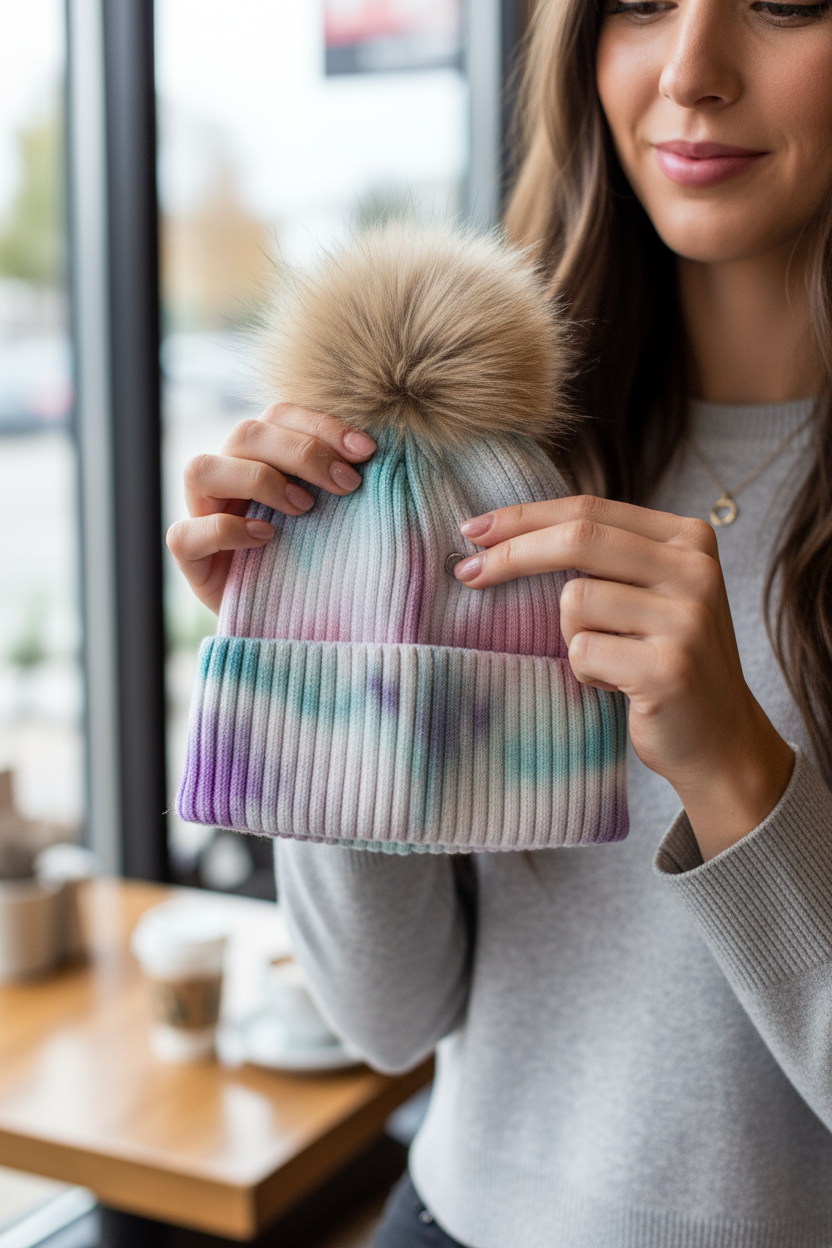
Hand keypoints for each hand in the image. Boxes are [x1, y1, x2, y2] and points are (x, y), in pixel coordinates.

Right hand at [166, 403, 374, 613]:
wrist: (292, 619)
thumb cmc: (319, 560)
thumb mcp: (338, 517)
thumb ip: (346, 484)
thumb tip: (380, 455)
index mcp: (260, 455)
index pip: (279, 415)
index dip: (321, 425)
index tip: (367, 451)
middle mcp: (226, 475)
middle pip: (245, 434)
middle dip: (302, 453)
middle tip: (347, 484)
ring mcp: (201, 513)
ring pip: (201, 469)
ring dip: (259, 479)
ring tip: (305, 508)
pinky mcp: (189, 556)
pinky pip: (186, 533)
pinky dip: (227, 529)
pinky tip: (266, 537)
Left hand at [454, 495, 793, 859]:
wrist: (720, 741)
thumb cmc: (663, 661)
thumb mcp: (648, 593)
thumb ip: (603, 555)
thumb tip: (498, 531)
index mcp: (689, 539)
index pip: (590, 509)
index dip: (524, 516)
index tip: (472, 528)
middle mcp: (695, 570)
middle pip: (578, 539)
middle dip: (511, 554)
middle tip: (466, 572)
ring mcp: (687, 619)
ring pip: (574, 601)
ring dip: (571, 638)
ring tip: (610, 661)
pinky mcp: (668, 668)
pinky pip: (582, 652)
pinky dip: (586, 674)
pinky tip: (621, 687)